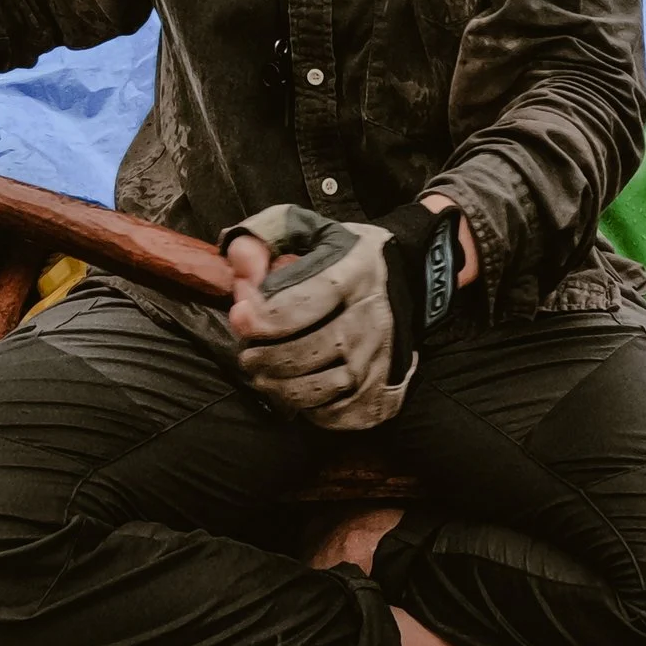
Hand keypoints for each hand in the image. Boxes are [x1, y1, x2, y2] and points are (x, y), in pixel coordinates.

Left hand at [221, 200, 461, 430]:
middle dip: (263, 358)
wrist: (406, 279)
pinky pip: (335, 414)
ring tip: (263, 375)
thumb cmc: (345, 255)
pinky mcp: (381, 392)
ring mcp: (377, 361)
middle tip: (247, 355)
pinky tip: (297, 390)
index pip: (300, 306)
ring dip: (278, 388)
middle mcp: (369, 320)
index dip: (262, 317)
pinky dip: (309, 409)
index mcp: (352, 274)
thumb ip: (266, 237)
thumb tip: (240, 268)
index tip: (239, 316)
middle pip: (304, 354)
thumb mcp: (308, 230)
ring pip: (317, 390)